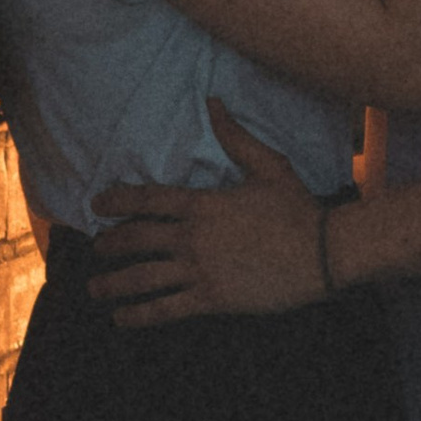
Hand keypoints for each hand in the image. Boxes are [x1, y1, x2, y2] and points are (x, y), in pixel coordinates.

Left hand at [91, 110, 334, 321]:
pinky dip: (139, 315)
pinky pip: (164, 309)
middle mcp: (193, 237)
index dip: (117, 200)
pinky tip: (121, 319)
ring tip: (95, 289)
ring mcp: (200, 269)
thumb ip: (235, 137)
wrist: (325, 252)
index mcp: (202, 204)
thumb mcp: (268, 165)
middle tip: (96, 250)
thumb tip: (213, 102)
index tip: (96, 204)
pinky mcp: (211, 299)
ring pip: (142, 278)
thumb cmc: (298, 209)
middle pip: (136, 239)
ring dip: (112, 284)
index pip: (148, 199)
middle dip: (109, 245)